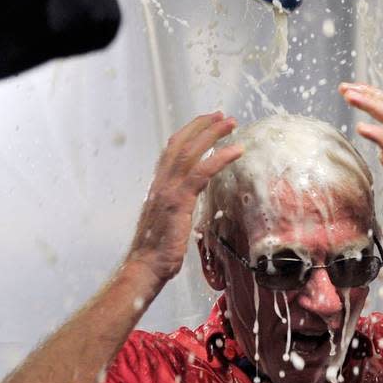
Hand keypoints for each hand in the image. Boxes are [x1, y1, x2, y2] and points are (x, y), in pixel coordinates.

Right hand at [128, 112, 241, 285]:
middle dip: (201, 126)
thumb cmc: (158, 252)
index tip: (205, 124)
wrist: (146, 267)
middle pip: (179, 143)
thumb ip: (178, 209)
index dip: (188, 134)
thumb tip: (189, 207)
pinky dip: (220, 158)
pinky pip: (201, 172)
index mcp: (159, 186)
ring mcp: (168, 190)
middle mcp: (161, 183)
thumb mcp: (170, 223)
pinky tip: (236, 150)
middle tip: (221, 114)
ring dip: (212, 134)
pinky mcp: (178, 200)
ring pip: (190, 151)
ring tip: (230, 122)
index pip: (171, 151)